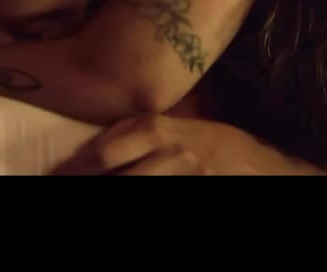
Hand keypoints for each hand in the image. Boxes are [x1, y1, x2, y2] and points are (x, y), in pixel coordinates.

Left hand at [53, 114, 325, 175]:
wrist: (272, 167)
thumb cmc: (220, 146)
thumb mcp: (179, 127)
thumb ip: (137, 133)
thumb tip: (91, 151)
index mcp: (158, 130)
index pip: (102, 154)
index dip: (73, 171)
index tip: (54, 177)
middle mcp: (169, 154)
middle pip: (114, 179)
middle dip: (84, 183)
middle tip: (58, 184)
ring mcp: (185, 179)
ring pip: (133, 188)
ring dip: (109, 188)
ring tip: (80, 188)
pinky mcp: (196, 192)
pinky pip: (154, 198)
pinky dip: (137, 197)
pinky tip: (126, 188)